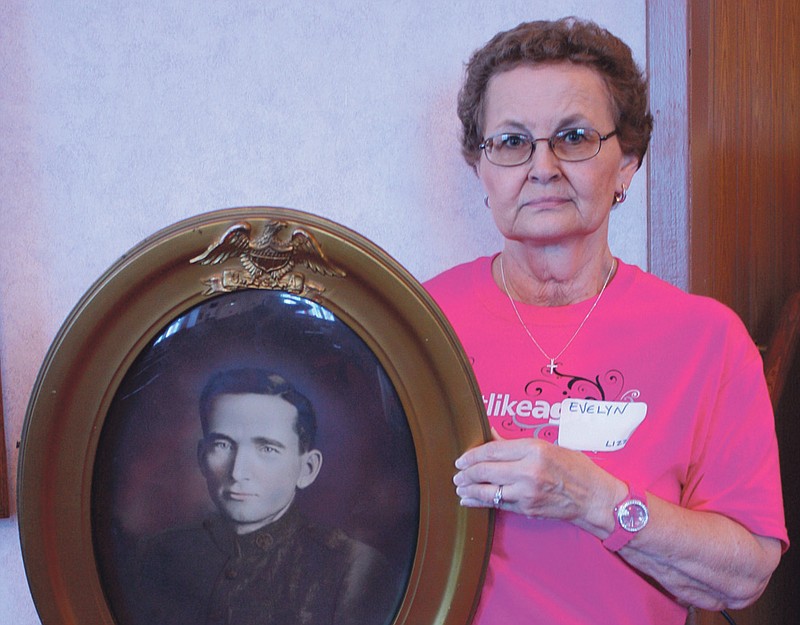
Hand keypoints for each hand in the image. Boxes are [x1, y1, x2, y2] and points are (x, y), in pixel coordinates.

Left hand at [453, 429, 623, 530]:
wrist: (595, 499)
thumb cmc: (576, 469)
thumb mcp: (547, 447)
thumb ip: (515, 444)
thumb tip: (491, 434)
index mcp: (533, 450)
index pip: (492, 450)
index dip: (472, 454)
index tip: (462, 458)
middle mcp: (528, 471)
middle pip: (486, 470)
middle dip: (466, 472)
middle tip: (457, 473)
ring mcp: (526, 492)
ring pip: (487, 490)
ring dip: (469, 489)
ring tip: (459, 486)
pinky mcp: (527, 509)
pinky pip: (497, 504)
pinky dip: (480, 502)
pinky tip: (469, 500)